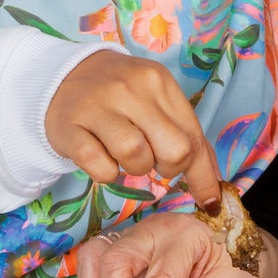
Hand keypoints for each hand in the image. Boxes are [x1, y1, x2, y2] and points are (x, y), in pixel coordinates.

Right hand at [45, 50, 220, 208]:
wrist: (62, 75)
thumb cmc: (120, 96)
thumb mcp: (157, 102)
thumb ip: (186, 136)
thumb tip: (214, 188)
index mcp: (160, 83)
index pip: (194, 137)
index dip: (203, 176)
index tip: (210, 203)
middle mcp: (132, 89)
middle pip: (174, 150)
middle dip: (167, 167)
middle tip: (152, 159)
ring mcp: (99, 106)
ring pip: (136, 157)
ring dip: (134, 169)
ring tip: (123, 154)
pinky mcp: (70, 127)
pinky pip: (100, 168)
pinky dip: (105, 173)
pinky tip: (100, 157)